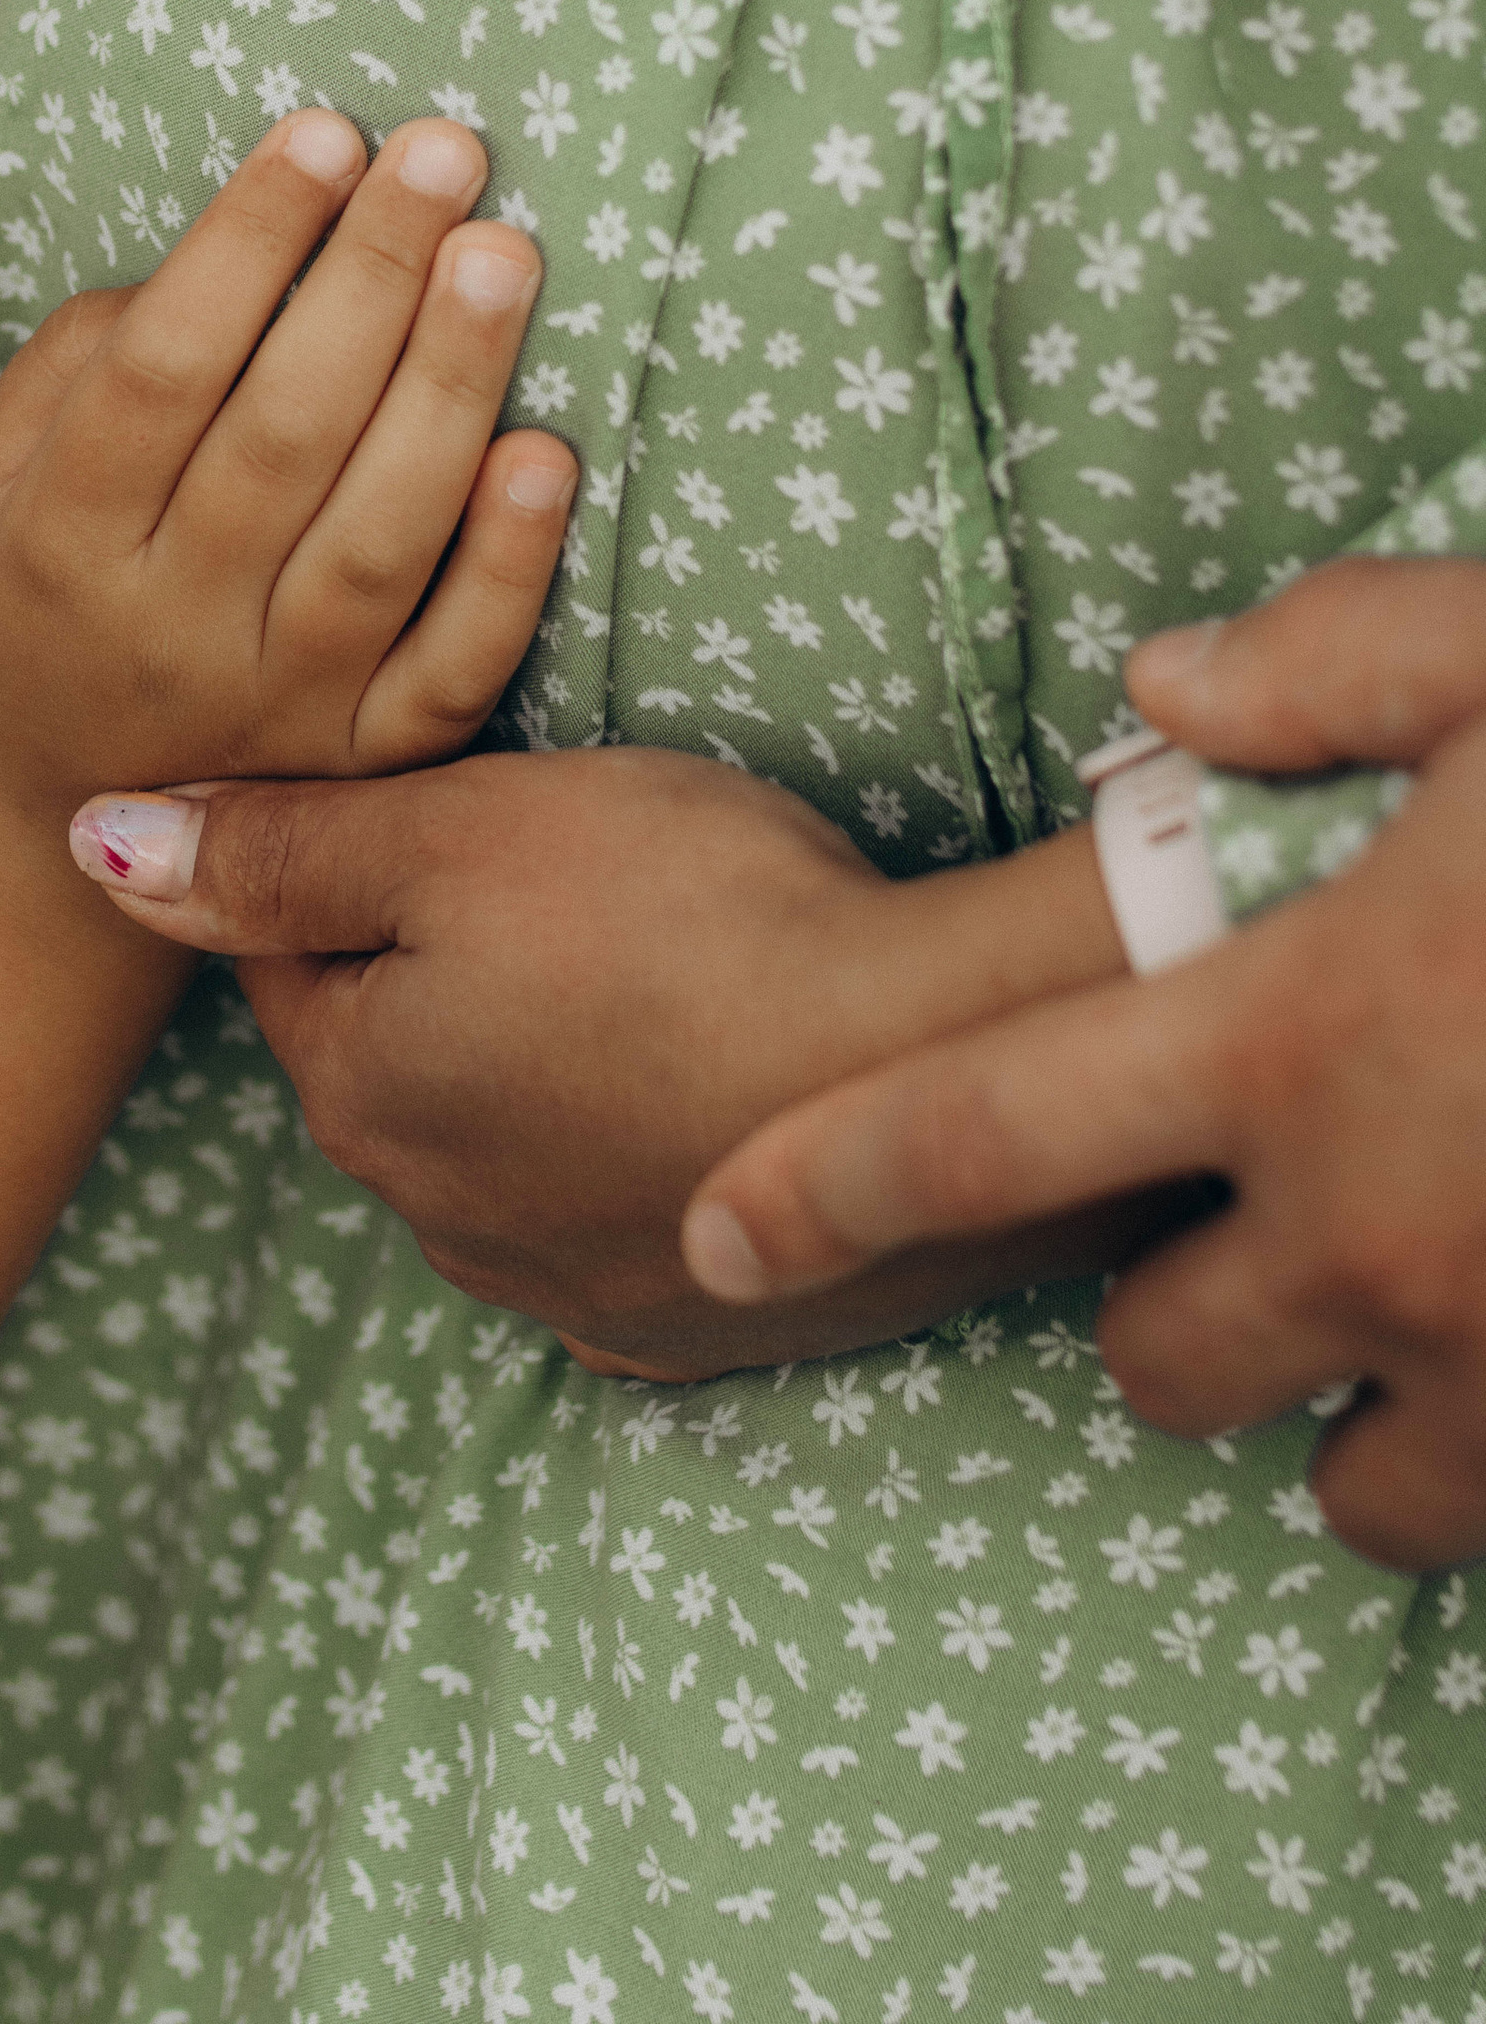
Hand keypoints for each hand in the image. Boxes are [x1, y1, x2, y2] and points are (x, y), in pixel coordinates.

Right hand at [0, 110, 577, 830]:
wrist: (37, 834)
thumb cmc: (26, 599)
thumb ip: (81, 362)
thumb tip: (226, 260)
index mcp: (60, 540)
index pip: (162, 370)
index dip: (246, 245)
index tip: (325, 130)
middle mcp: (171, 626)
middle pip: (284, 436)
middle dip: (371, 279)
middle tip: (446, 152)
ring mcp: (279, 704)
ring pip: (377, 538)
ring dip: (448, 388)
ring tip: (502, 253)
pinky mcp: (369, 763)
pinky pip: (452, 667)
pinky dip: (507, 566)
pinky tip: (546, 453)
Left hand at [63, 744, 1137, 1375]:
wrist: (935, 1061)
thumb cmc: (692, 912)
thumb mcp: (464, 828)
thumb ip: (276, 846)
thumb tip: (91, 843)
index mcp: (358, 1092)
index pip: (288, 950)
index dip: (350, 851)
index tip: (441, 796)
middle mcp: (438, 1222)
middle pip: (395, 1051)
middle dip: (442, 961)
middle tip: (562, 865)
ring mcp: (569, 1291)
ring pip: (504, 1141)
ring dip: (543, 1064)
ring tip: (651, 965)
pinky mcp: (692, 1324)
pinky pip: (617, 1217)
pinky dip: (640, 1151)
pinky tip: (702, 1083)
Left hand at [684, 556, 1485, 1568]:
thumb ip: (1314, 660)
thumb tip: (1159, 689)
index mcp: (1285, 1035)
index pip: (973, 1132)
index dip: (822, 1184)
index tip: (717, 1228)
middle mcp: (1368, 1235)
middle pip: (1148, 1352)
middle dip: (1158, 1294)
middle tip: (1243, 1190)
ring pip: (1327, 1467)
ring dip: (1327, 1390)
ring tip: (1393, 1270)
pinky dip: (1479, 1439)